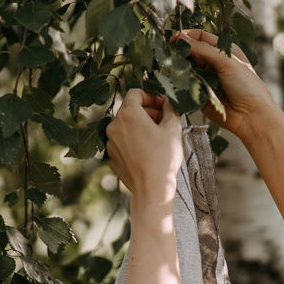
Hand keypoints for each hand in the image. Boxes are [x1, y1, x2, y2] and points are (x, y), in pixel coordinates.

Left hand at [106, 89, 183, 207]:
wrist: (152, 190)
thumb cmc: (163, 158)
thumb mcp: (173, 129)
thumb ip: (171, 109)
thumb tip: (168, 102)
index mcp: (128, 114)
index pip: (136, 93)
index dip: (151, 96)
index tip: (163, 106)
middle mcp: (114, 126)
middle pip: (130, 110)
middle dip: (147, 113)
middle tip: (164, 122)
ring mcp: (111, 143)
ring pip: (126, 127)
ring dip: (140, 128)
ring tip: (157, 138)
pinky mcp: (112, 158)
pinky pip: (123, 143)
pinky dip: (134, 142)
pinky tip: (148, 152)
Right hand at [174, 29, 283, 143]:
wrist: (252, 116)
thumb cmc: (247, 86)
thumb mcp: (227, 62)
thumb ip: (204, 50)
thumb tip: (182, 39)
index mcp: (224, 51)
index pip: (201, 37)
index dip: (187, 36)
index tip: (173, 39)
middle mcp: (214, 63)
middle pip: (191, 52)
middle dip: (181, 52)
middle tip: (170, 54)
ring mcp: (207, 79)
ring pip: (187, 69)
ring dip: (180, 68)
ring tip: (174, 68)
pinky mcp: (201, 94)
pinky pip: (187, 86)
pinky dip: (182, 83)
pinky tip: (178, 81)